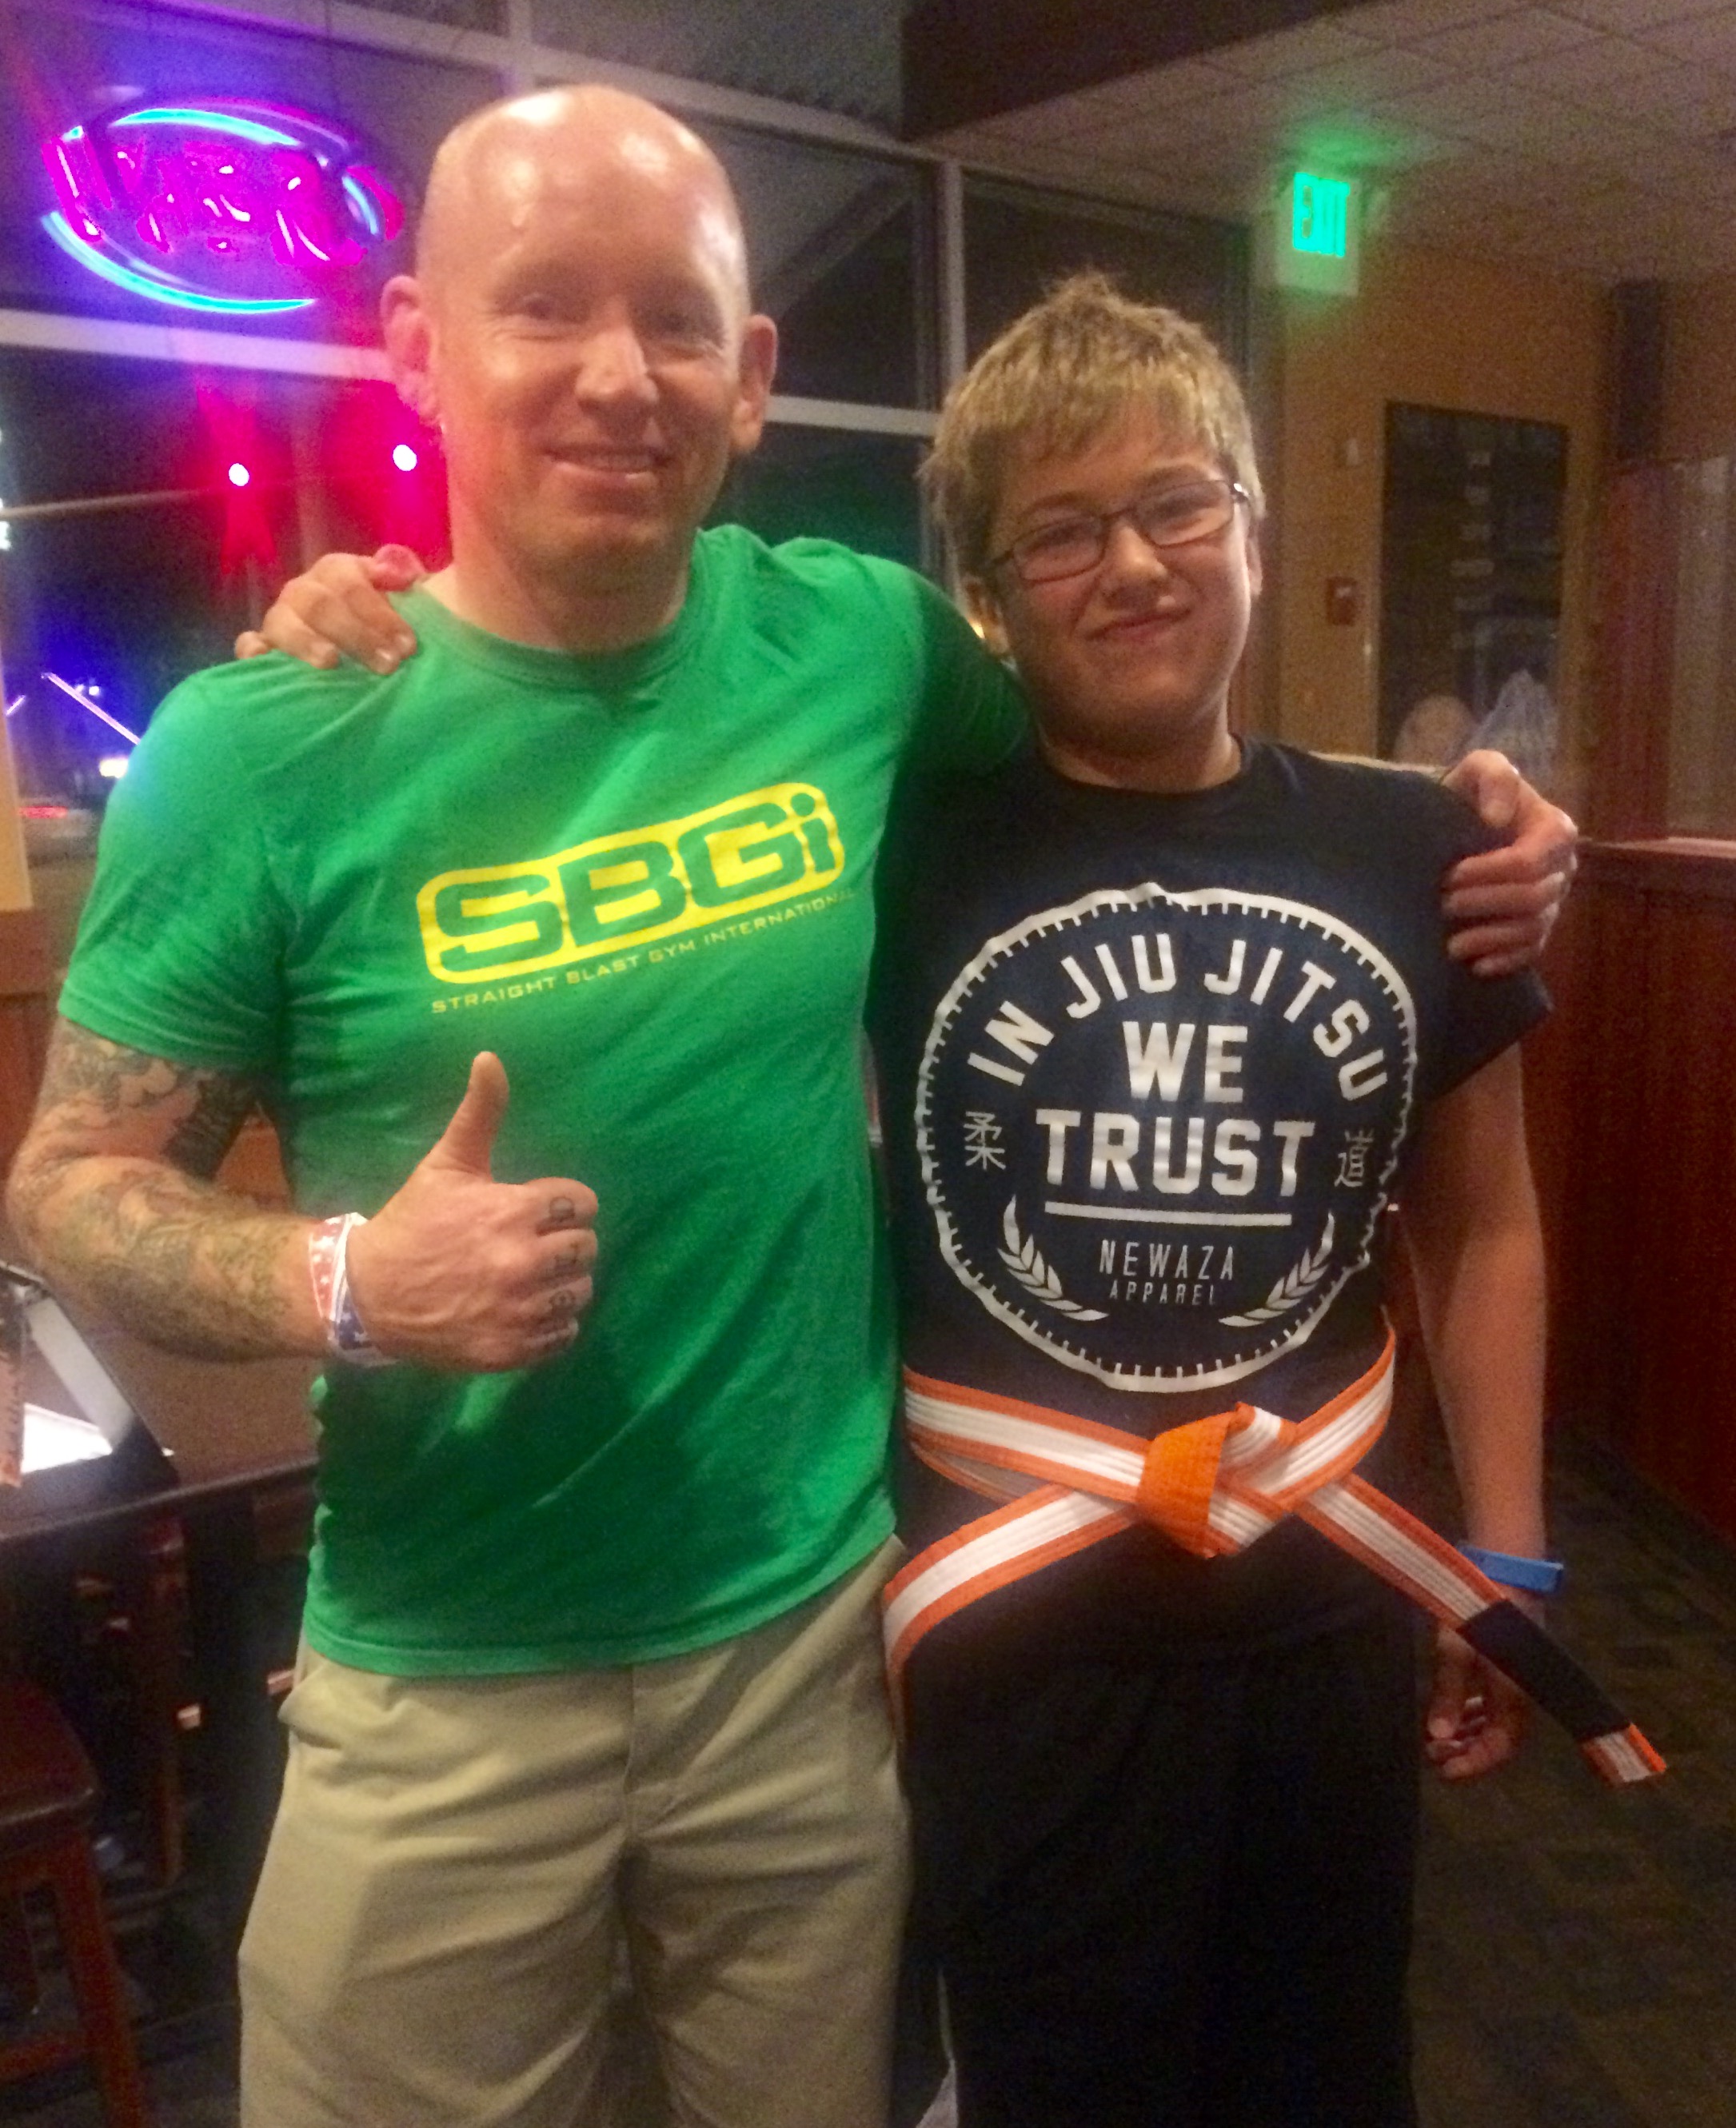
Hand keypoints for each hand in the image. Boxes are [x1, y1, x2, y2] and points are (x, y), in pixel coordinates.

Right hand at [236, 545, 425, 671]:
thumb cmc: (386, 626)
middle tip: (387, 665)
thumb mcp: (404, 599)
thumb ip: (404, 578)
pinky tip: (263, 658)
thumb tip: (406, 573)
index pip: (353, 584)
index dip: (380, 613)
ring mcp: (280, 617)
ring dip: (306, 641)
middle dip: (356, 635)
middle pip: (321, 604)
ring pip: (283, 621)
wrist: (366, 649)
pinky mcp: (264, 645)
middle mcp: (305, 590)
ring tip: (330, 662)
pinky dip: (252, 650)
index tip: (408, 646)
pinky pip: (248, 643)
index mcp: (338, 572)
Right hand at [343, 1052, 596, 1371]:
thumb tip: (490, 1057)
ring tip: (533, 1279)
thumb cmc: (413, 1222)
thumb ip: (479, 1112)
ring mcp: (518, 1311)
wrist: (367, 1294)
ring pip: (580, 1293)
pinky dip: (552, 1326)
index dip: (565, 1206)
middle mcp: (522, 1262)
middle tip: (537, 1245)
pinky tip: (525, 1311)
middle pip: (587, 1249)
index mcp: (513, 1211)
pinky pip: (563, 1337)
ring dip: (563, 1286)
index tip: (543, 1212)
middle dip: (567, 1243)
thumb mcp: (446, 1163)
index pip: (583, 1204)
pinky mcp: (510, 1350)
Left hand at [1424, 1620, 1530, 1779]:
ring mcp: (1516, 1679)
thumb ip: (1448, 1695)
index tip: (1443, 1772)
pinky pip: (1493, 1700)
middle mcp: (1522, 1694)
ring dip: (1468, 1732)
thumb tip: (1437, 1737)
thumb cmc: (1479, 1611)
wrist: (1503, 1570)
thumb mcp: (1457, 1651)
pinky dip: (1473, 1711)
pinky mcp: (1508, 1665)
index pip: (1500, 1746)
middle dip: (1467, 1751)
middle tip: (1433, 1756)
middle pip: (1499, 1738)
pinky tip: (1453, 1713)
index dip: (1473, 1764)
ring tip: (1437, 1740)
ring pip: (1495, 1720)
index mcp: (1516, 1696)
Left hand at [1439, 749, 1577, 975]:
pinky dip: (1506, 961)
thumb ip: (1494, 775)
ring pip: (1533, 928)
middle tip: (1443, 904)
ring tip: (1451, 944)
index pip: (1529, 861)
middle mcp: (1562, 868)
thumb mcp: (1479, 769)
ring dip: (1491, 939)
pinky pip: (1532, 952)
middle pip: (1533, 898)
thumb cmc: (1472, 795)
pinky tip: (1476, 966)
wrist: (1462, 823)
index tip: (1450, 874)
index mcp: (1556, 830)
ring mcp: (1554, 901)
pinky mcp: (1538, 927)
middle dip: (1485, 904)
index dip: (1489, 872)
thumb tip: (1498, 819)